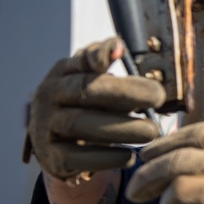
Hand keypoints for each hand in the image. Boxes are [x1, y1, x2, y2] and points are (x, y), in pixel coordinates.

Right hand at [23, 37, 166, 181]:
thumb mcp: (95, 81)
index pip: (82, 61)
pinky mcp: (51, 157)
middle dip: (124, 93)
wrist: (59, 147)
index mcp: (63, 73)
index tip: (122, 55)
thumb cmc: (89, 106)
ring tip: (152, 131)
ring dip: (121, 128)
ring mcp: (45, 126)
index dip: (99, 55)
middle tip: (158, 98)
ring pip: (80, 123)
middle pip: (85, 90)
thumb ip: (107, 62)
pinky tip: (129, 156)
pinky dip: (106, 157)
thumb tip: (118, 46)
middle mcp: (49, 96)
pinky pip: (77, 157)